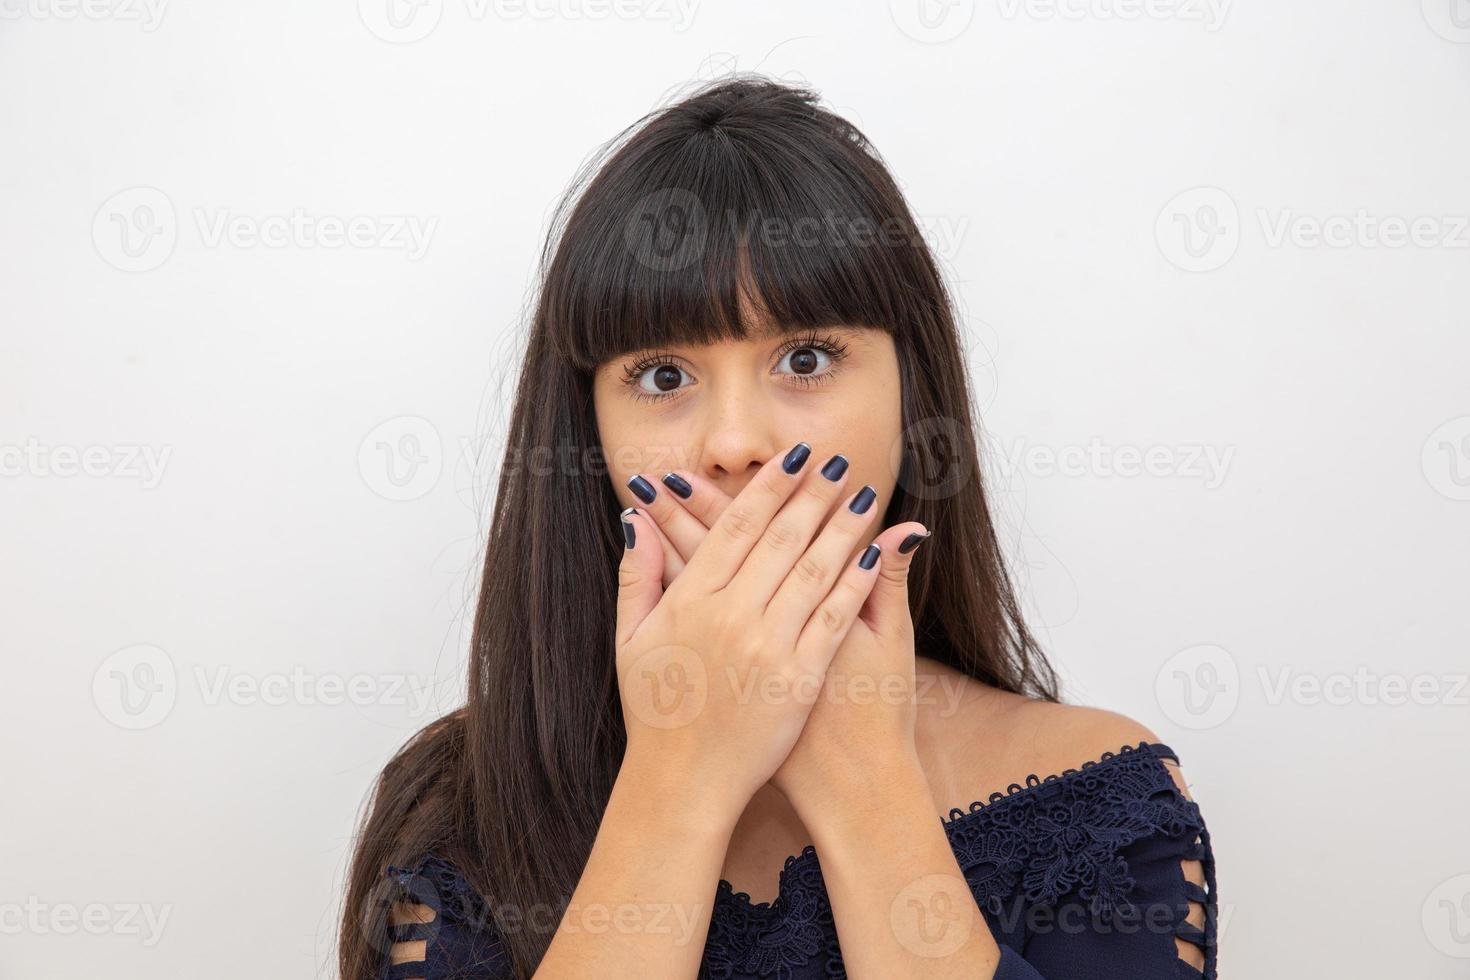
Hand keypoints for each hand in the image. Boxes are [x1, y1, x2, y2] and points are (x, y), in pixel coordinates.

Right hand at [613, 444, 885, 820]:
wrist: (683, 781)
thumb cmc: (655, 710)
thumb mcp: (630, 638)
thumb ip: (638, 574)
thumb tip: (635, 517)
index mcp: (691, 600)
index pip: (738, 525)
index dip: (770, 487)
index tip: (794, 458)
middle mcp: (731, 615)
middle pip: (781, 537)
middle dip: (812, 494)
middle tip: (836, 461)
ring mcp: (768, 646)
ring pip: (813, 570)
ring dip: (842, 527)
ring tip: (864, 494)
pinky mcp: (799, 678)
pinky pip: (832, 618)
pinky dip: (855, 583)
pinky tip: (873, 555)